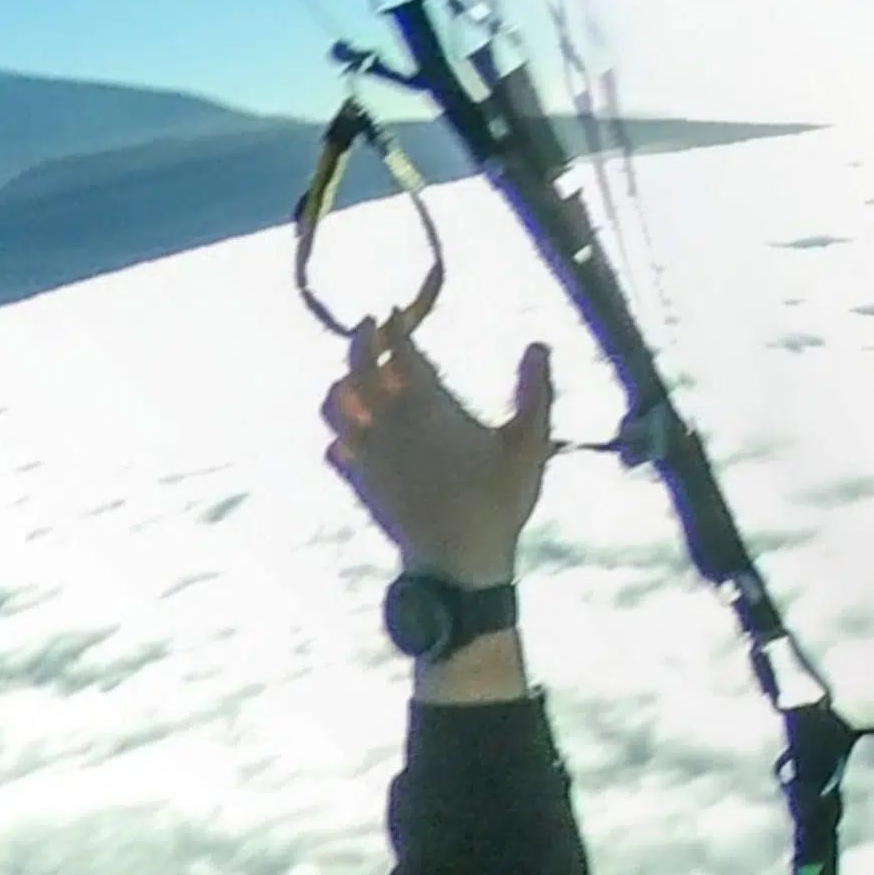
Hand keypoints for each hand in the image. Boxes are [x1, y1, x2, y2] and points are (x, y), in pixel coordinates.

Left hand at [328, 334, 554, 582]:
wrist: (457, 563)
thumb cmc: (498, 503)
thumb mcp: (530, 446)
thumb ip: (536, 392)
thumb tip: (539, 345)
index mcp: (426, 406)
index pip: (398, 350)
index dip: (394, 325)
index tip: (395, 311)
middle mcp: (388, 422)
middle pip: (357, 367)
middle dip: (360, 340)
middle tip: (368, 326)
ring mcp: (368, 453)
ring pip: (335, 405)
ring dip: (342, 382)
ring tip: (353, 374)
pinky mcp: (360, 482)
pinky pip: (335, 447)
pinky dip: (339, 432)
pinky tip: (350, 432)